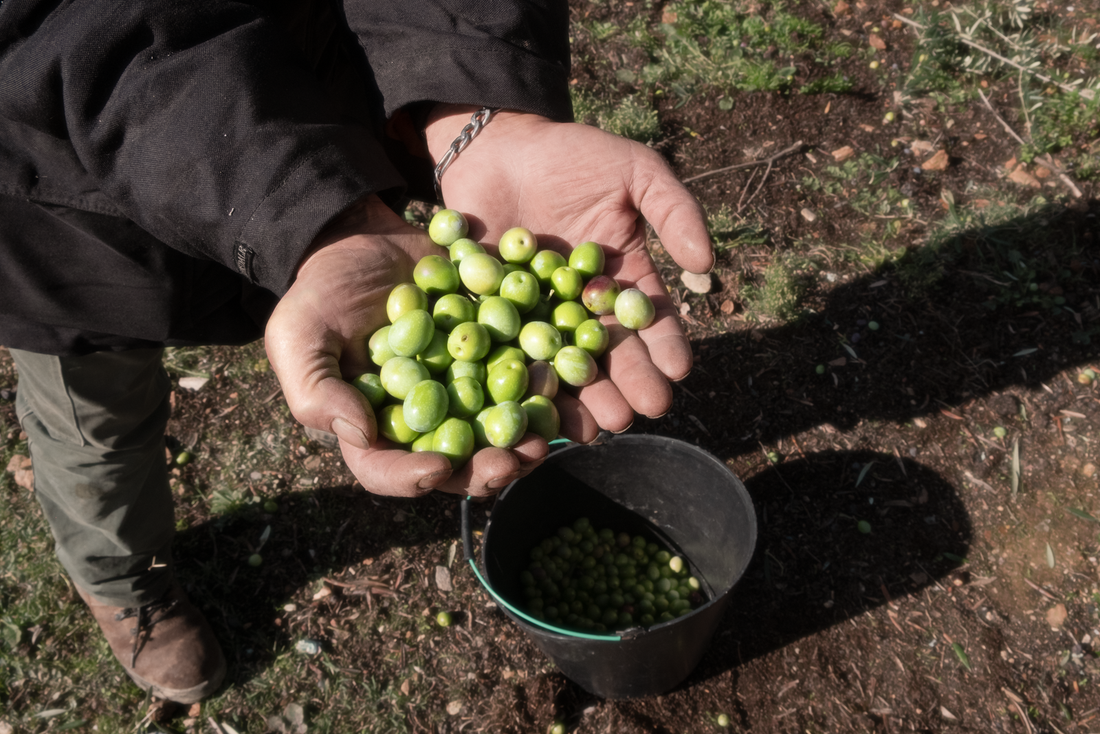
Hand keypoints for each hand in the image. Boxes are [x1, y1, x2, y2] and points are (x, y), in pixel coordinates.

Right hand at [265, 195, 546, 497]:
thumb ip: (316, 389)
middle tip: (513, 462)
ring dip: (525, 437)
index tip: (437, 468)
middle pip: (457, 462)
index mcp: (373, 428)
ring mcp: (464, 390)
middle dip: (487, 468)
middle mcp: (425, 420)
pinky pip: (524, 379)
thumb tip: (361, 435)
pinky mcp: (495, 356)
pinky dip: (545, 385)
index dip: (412, 477)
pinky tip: (560, 379)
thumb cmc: (321, 292)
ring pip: (497, 429)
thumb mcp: (298, 334)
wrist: (364, 239)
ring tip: (546, 432)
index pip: (387, 469)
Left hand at [425, 107, 713, 440]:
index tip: (678, 373)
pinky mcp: (491, 317)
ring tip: (596, 425)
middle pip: (608, 353)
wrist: (496, 145)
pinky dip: (521, 380)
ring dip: (581, 397)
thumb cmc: (573, 154)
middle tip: (636, 414)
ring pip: (563, 364)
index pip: (649, 319)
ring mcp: (537, 316)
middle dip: (626, 384)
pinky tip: (536, 407)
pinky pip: (509, 353)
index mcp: (621, 279)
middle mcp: (582, 307)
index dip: (665, 347)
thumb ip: (674, 210)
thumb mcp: (635, 170)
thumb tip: (706, 263)